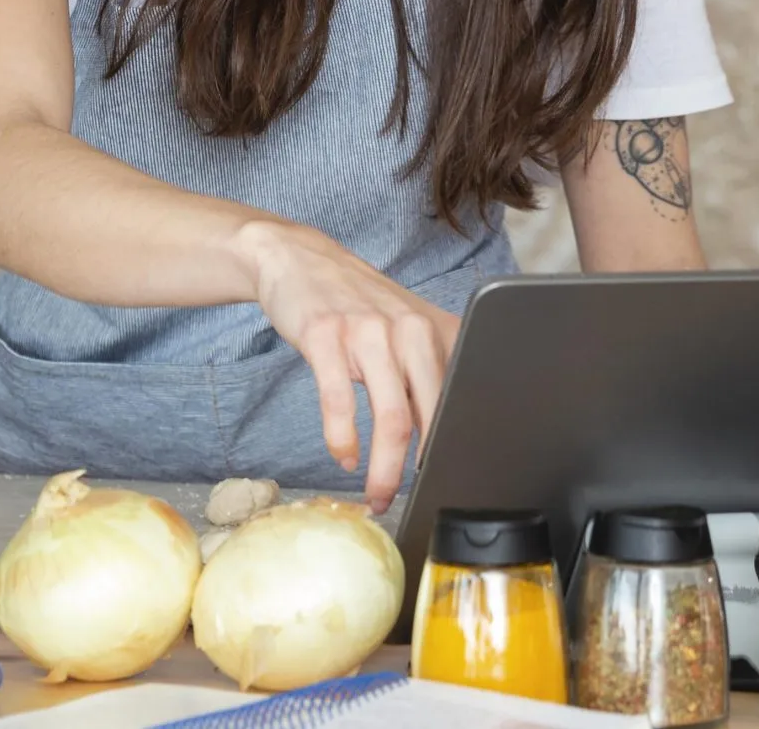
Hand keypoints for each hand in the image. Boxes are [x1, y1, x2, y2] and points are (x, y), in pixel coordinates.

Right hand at [234, 219, 459, 513]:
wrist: (299, 258)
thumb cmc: (356, 303)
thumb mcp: (403, 329)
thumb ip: (427, 373)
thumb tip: (446, 438)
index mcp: (437, 331)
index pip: (459, 400)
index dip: (456, 448)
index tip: (446, 482)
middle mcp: (410, 329)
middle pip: (430, 417)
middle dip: (422, 471)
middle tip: (408, 500)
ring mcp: (367, 331)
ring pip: (391, 417)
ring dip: (385, 469)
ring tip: (377, 495)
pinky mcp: (325, 336)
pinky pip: (339, 401)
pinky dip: (342, 440)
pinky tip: (344, 457)